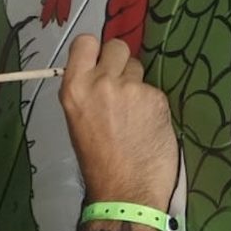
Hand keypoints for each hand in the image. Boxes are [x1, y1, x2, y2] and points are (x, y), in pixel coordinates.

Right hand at [59, 35, 178, 210]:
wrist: (124, 188)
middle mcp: (100, 82)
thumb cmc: (97, 159)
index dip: (95, 50)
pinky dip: (152, 103)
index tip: (98, 61)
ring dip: (136, 83)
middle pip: (116, 46)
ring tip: (133, 112)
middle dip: (120, 62)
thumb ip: (86, 89)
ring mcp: (130, 89)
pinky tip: (146, 124)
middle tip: (120, 85)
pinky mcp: (156, 98)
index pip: (85, 42)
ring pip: (137, 67)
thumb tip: (100, 71)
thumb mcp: (77, 118)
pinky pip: (154, 89)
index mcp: (74, 88)